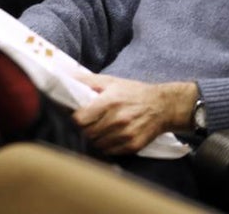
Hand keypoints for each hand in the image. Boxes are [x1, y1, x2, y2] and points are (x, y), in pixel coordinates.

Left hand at [72, 75, 198, 155]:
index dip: (73, 119)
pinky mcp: (133, 146)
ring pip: (96, 144)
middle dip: (82, 129)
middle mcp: (118, 120)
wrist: (163, 106)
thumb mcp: (111, 81)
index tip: (74, 116)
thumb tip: (65, 77)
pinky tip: (107, 136)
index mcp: (110, 102)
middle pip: (86, 133)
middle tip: (85, 123)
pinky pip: (109, 152)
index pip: (80, 119)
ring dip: (92, 139)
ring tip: (96, 130)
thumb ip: (87, 80)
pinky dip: (104, 146)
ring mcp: (126, 135)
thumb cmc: (134, 92)